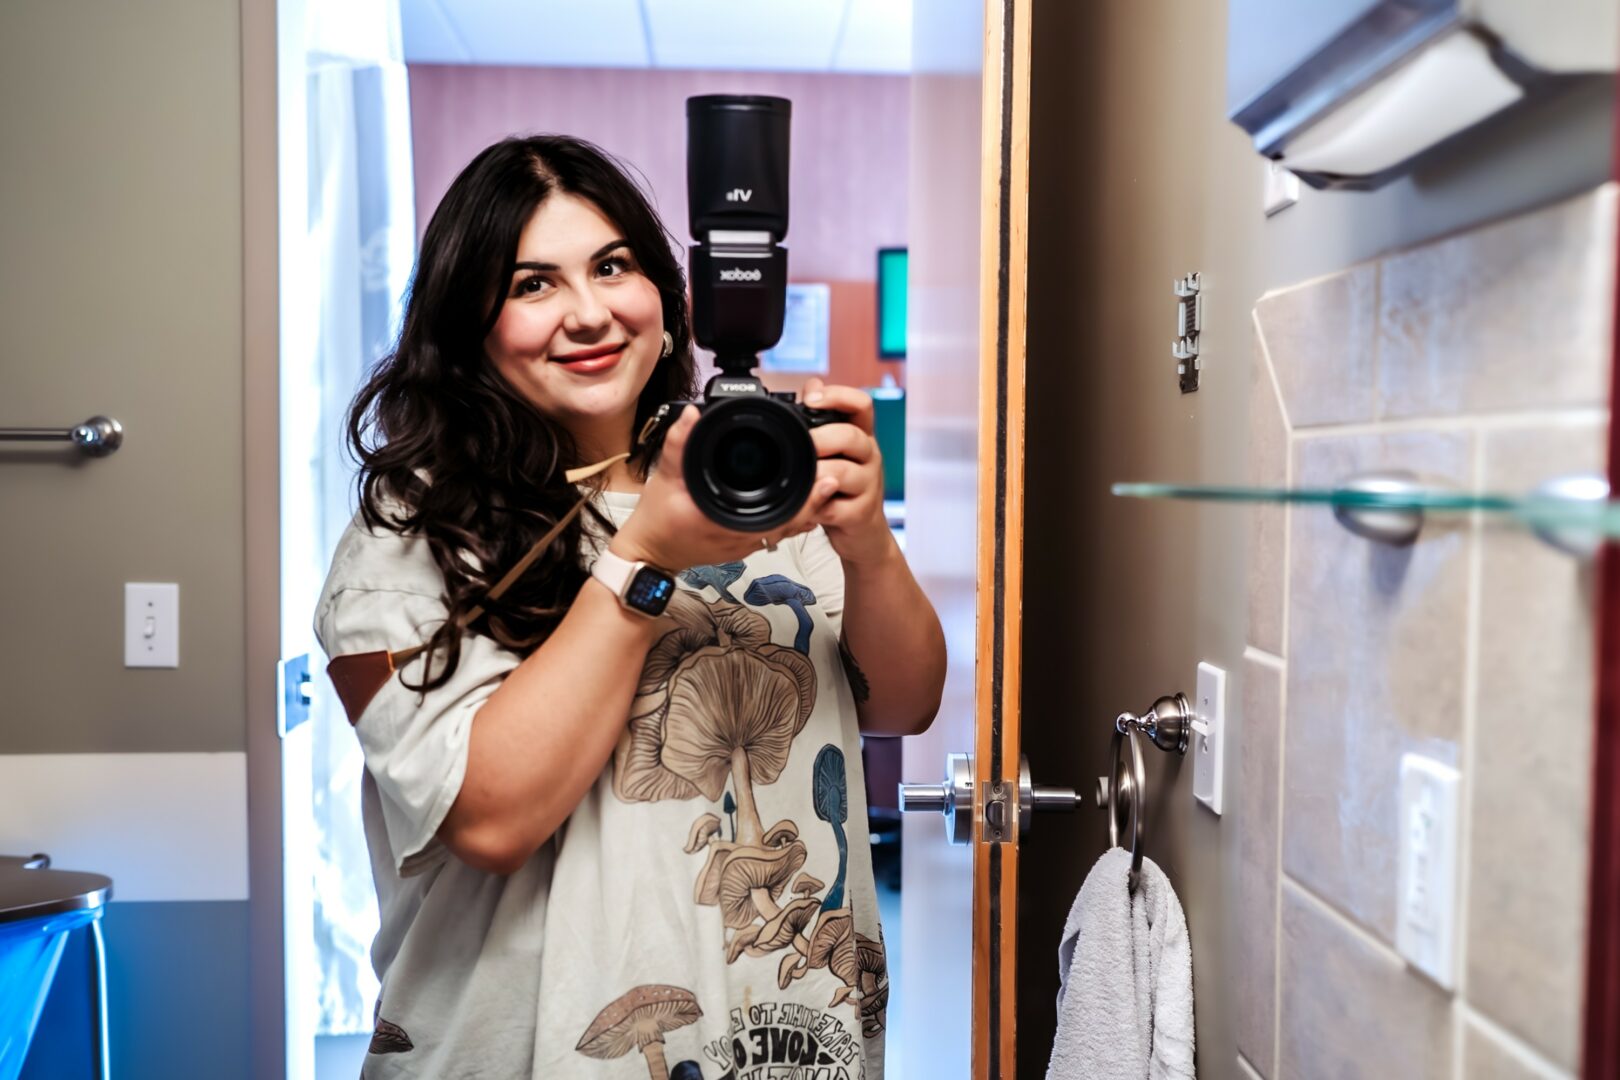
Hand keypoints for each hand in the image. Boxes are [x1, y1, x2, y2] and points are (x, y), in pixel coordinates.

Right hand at [611, 406, 835, 570]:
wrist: (651, 550)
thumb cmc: (658, 519)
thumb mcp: (665, 478)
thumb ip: (679, 445)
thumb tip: (692, 415)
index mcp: (728, 521)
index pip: (779, 515)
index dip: (806, 499)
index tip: (824, 478)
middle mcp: (744, 536)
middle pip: (794, 522)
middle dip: (816, 500)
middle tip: (834, 475)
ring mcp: (747, 543)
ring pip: (790, 529)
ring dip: (808, 508)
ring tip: (825, 484)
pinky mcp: (747, 543)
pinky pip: (779, 531)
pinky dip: (794, 515)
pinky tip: (804, 499)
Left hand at [802, 378, 894, 567]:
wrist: (863, 534)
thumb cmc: (844, 489)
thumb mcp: (836, 452)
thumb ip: (824, 420)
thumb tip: (813, 383)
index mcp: (862, 436)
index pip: (861, 404)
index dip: (838, 396)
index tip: (811, 399)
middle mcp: (870, 456)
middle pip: (852, 436)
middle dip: (822, 438)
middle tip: (802, 445)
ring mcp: (869, 485)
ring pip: (843, 472)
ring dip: (817, 475)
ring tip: (802, 479)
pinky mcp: (861, 513)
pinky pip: (836, 507)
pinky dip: (817, 507)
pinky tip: (808, 507)